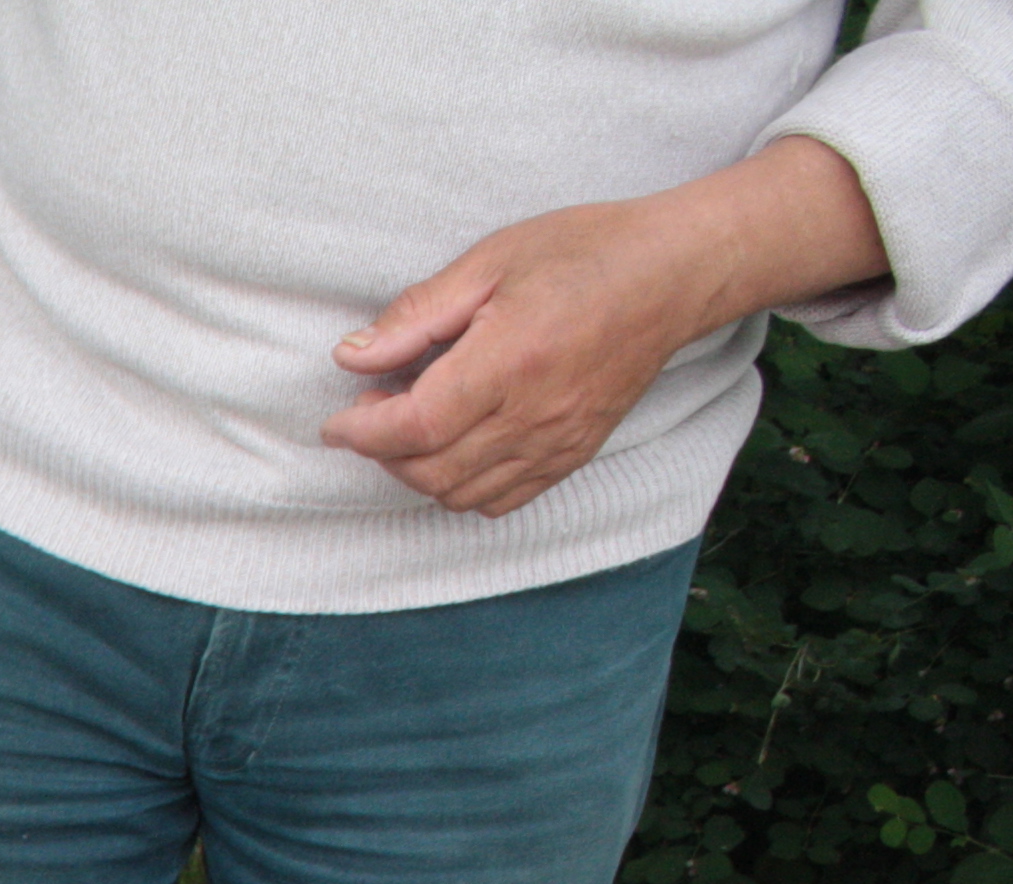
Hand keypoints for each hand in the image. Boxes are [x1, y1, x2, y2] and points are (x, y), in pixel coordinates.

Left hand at [322, 139, 887, 517]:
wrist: (674, 273)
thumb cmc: (585, 253)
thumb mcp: (490, 261)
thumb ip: (418, 315)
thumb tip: (353, 356)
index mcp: (510, 361)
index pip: (415, 427)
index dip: (363, 432)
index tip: (338, 421)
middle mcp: (535, 415)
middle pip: (429, 471)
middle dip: (383, 451)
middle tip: (373, 409)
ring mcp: (558, 442)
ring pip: (460, 495)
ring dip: (417, 472)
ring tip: (411, 425)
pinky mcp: (574, 453)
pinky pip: (500, 500)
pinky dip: (461, 488)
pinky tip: (453, 448)